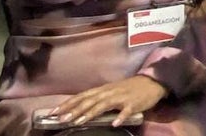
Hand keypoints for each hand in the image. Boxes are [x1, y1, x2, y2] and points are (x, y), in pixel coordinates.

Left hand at [50, 76, 165, 126]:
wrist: (152, 82)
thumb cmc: (129, 88)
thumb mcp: (111, 91)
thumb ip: (97, 99)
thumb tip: (78, 109)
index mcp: (103, 90)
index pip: (82, 96)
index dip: (67, 103)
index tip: (53, 112)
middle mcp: (110, 92)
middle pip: (90, 100)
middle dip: (75, 110)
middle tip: (62, 119)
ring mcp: (122, 97)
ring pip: (104, 105)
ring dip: (90, 113)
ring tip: (79, 122)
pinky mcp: (134, 104)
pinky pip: (126, 111)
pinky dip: (120, 117)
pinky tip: (114, 124)